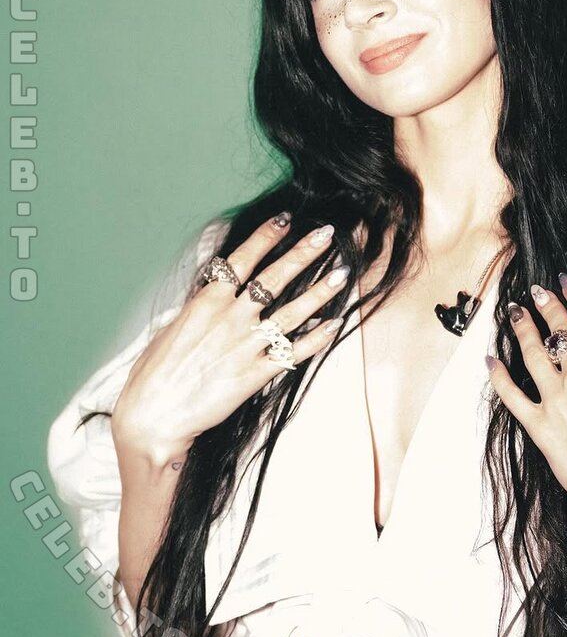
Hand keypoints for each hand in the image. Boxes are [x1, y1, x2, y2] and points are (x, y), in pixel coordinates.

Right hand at [111, 216, 348, 463]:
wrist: (153, 416)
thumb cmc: (155, 373)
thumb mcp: (174, 326)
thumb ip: (202, 305)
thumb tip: (217, 289)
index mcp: (207, 302)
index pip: (243, 259)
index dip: (266, 237)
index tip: (286, 219)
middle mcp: (231, 318)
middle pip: (275, 278)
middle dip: (304, 253)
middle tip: (328, 234)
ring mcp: (247, 345)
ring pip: (294, 312)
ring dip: (321, 291)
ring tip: (343, 273)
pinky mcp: (256, 374)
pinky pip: (295, 352)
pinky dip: (317, 338)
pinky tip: (335, 324)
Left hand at [487, 274, 566, 538]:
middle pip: (559, 332)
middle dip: (548, 307)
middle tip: (538, 290)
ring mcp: (555, 399)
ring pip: (534, 355)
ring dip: (523, 330)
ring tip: (515, 312)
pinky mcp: (539, 425)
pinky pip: (512, 396)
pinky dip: (499, 377)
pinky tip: (490, 360)